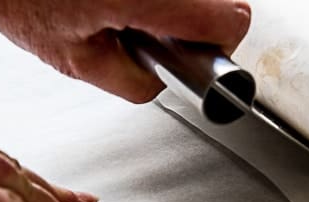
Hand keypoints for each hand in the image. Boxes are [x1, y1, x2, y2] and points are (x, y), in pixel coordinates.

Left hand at [0, 0, 250, 102]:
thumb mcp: (76, 62)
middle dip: (197, 26)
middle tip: (152, 33)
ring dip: (178, 7)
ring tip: (129, 11)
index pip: (232, 18)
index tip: (200, 53)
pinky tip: (124, 0)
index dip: (221, 44)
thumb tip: (163, 82)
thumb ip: (134, 85)